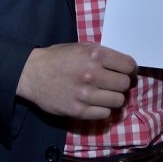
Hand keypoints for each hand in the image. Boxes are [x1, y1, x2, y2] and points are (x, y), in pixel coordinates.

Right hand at [16, 42, 135, 119]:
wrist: (32, 73)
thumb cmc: (58, 58)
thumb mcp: (81, 47)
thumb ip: (102, 55)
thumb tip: (125, 67)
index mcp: (94, 54)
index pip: (128, 65)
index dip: (130, 69)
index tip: (127, 72)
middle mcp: (92, 74)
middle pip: (125, 84)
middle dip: (121, 83)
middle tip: (112, 83)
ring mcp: (86, 94)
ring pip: (118, 101)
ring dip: (113, 98)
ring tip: (103, 93)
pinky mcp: (78, 111)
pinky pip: (105, 114)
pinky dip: (102, 109)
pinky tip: (95, 103)